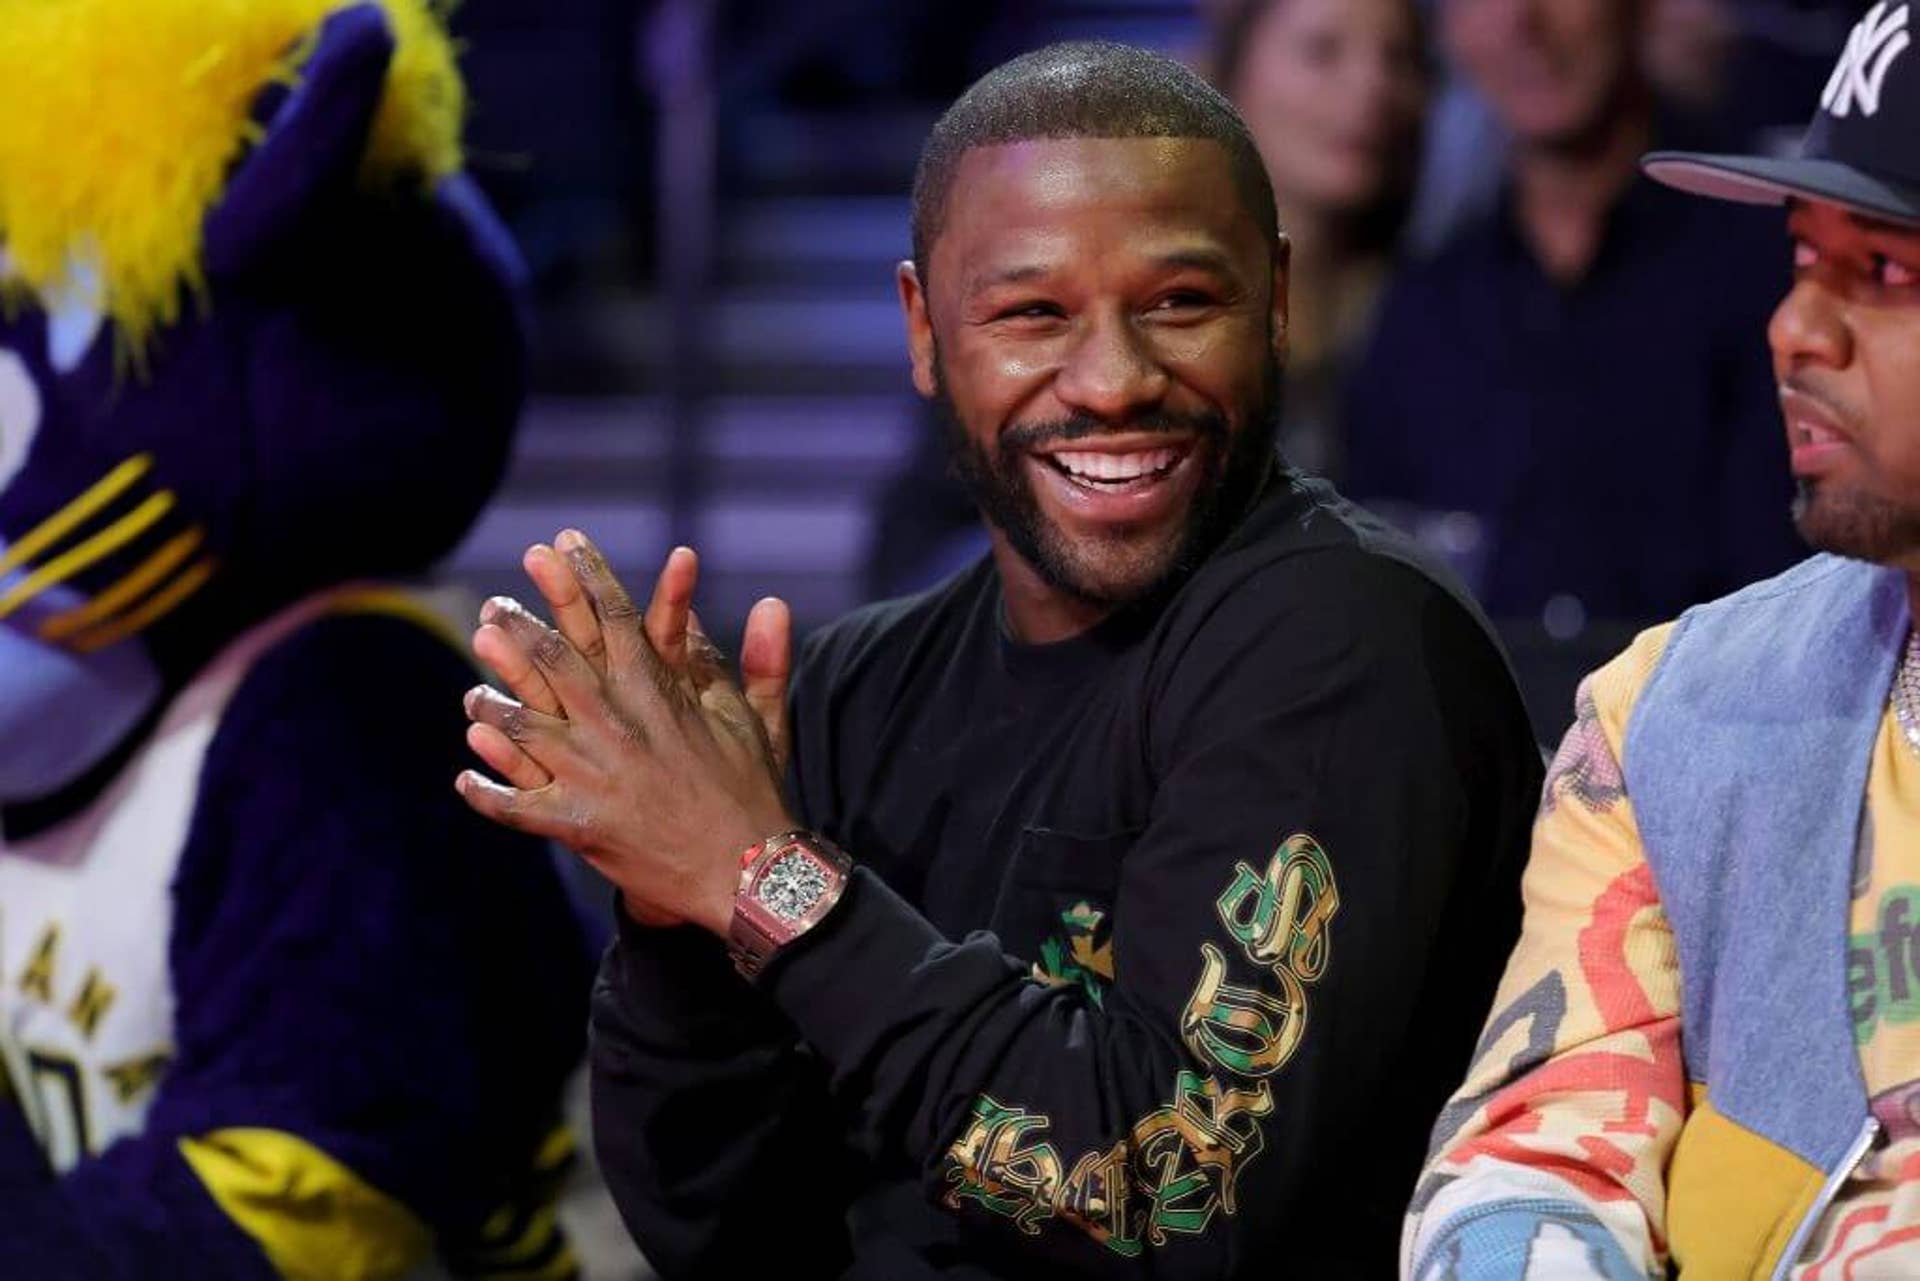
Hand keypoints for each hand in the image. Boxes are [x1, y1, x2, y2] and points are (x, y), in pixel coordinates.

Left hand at [457, 530, 795, 934]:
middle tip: (493, 606)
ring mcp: (589, 775)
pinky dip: (488, 793)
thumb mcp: (759, 718)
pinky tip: (465, 779)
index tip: (562, 544)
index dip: (586, 577)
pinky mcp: (575, 825)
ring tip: (472, 694)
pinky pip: (516, 807)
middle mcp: (615, 725)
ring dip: (491, 706)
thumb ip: (761, 658)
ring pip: (521, 728)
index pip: (616, 618)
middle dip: (520, 627)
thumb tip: (772, 602)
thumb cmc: (754, 792)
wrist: (745, 872)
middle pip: (554, 660)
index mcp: (657, 693)